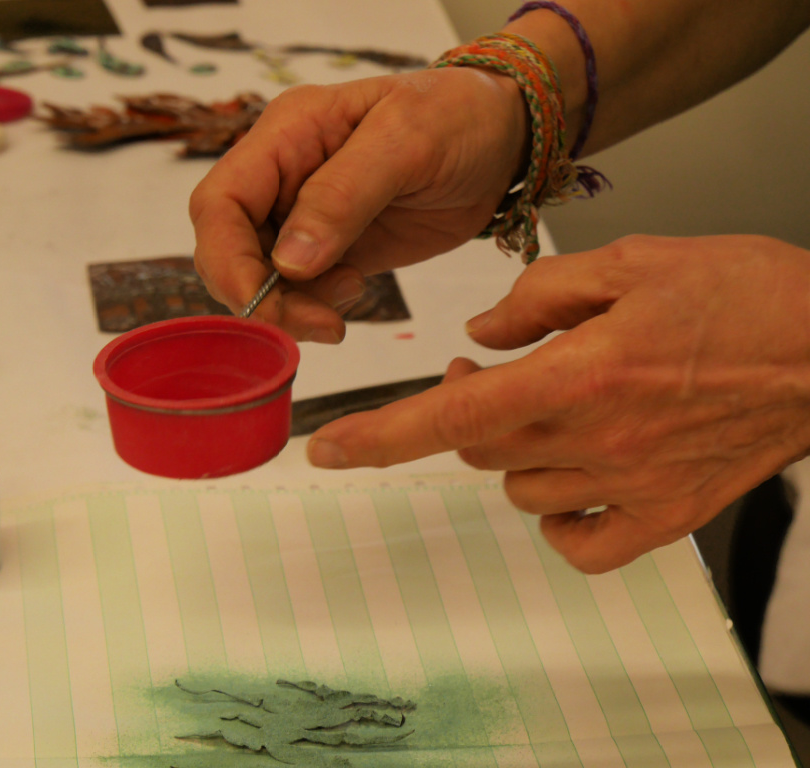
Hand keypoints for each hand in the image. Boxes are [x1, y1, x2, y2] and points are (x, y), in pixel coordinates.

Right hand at [190, 67, 527, 342]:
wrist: (504, 140)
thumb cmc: (460, 116)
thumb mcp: (407, 140)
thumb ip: (343, 195)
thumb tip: (288, 259)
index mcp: (287, 135)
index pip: (219, 202)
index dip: (225, 258)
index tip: (259, 301)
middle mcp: (283, 176)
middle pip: (229, 248)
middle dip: (261, 295)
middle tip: (319, 321)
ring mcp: (303, 216)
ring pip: (260, 278)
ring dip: (290, 308)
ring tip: (349, 299)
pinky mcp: (331, 250)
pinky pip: (298, 291)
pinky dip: (313, 308)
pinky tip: (354, 294)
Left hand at [306, 234, 809, 571]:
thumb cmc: (742, 293)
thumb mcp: (631, 262)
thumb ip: (538, 297)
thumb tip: (479, 336)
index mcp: (579, 373)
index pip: (450, 418)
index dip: (377, 438)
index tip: (326, 453)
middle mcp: (597, 439)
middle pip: (479, 450)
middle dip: (468, 411)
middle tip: (494, 373)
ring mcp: (632, 487)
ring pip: (519, 489)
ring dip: (513, 451)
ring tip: (554, 407)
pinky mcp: (668, 518)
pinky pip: (579, 544)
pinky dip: (558, 515)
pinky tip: (574, 475)